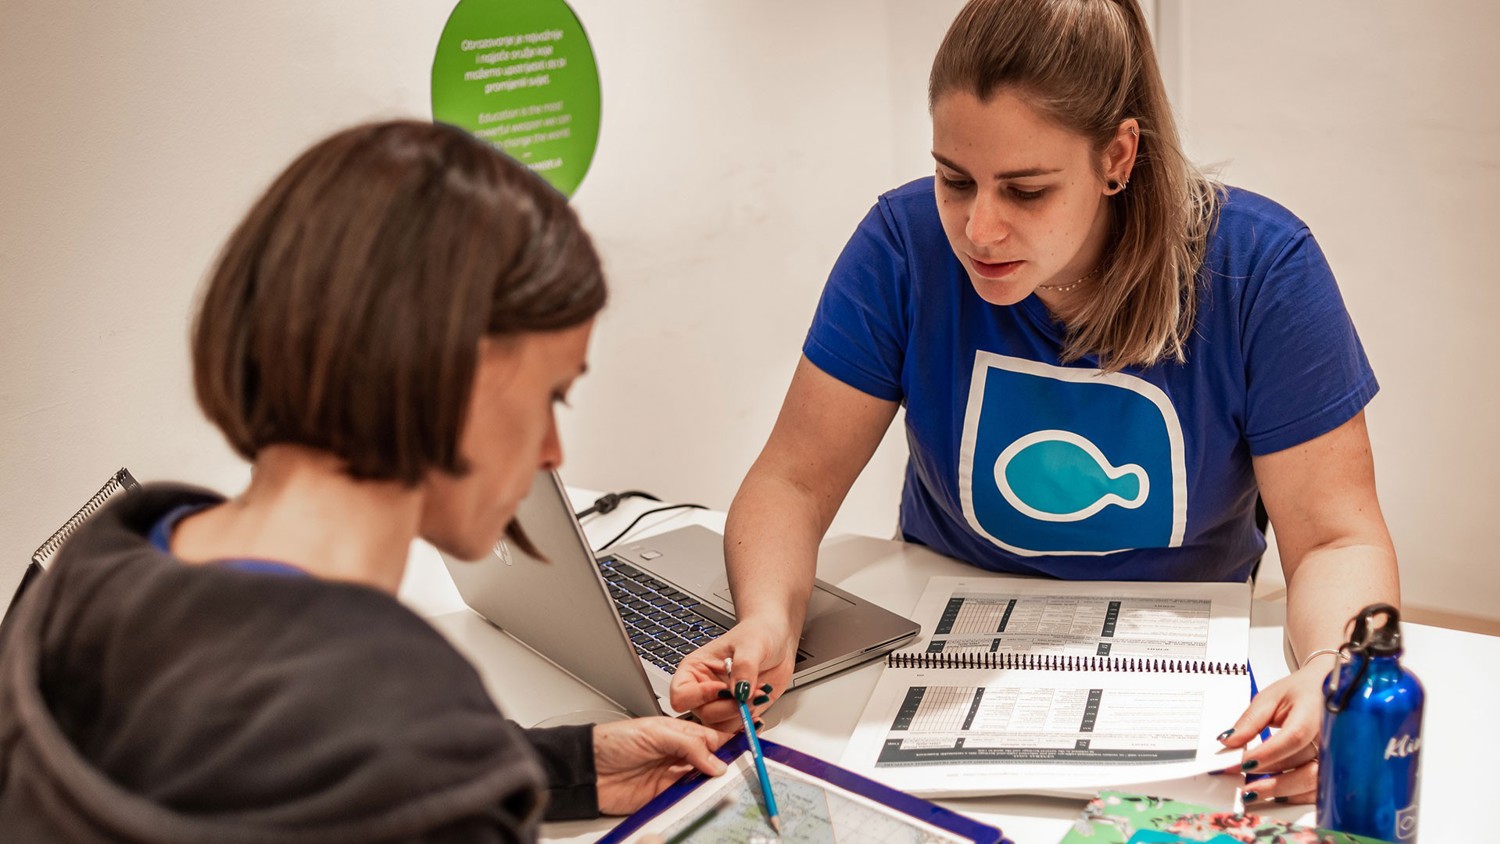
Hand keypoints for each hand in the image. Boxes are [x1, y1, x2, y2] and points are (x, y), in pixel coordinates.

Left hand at [593, 717, 731, 815]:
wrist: (586, 769)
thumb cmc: (612, 741)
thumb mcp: (655, 733)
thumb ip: (688, 745)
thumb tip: (716, 762)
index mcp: (679, 733)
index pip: (713, 739)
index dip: (732, 744)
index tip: (750, 750)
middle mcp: (678, 755)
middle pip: (712, 763)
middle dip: (728, 768)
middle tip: (744, 773)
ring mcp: (671, 778)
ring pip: (702, 783)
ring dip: (714, 786)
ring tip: (728, 788)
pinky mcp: (663, 798)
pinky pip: (687, 801)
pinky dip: (698, 802)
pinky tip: (707, 800)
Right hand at [669, 616, 796, 731]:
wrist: (779, 640)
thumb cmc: (759, 633)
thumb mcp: (751, 644)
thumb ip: (744, 667)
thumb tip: (739, 691)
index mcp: (695, 669)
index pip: (681, 695)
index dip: (700, 696)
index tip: (723, 687)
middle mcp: (704, 689)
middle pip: (702, 714)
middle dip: (729, 707)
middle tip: (750, 693)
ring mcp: (721, 703)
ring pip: (719, 727)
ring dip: (742, 716)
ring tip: (758, 694)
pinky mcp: (737, 712)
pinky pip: (736, 729)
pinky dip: (749, 724)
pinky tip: (758, 709)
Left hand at [1217, 659, 1335, 803]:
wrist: (1332, 690)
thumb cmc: (1303, 692)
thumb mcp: (1272, 697)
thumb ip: (1251, 720)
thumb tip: (1228, 741)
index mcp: (1315, 711)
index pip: (1293, 737)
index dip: (1267, 753)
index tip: (1242, 762)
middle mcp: (1332, 737)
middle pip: (1304, 766)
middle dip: (1271, 779)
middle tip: (1243, 785)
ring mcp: (1337, 755)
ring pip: (1312, 782)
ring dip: (1281, 790)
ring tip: (1253, 792)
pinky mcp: (1335, 769)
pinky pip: (1316, 789)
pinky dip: (1294, 795)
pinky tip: (1274, 794)